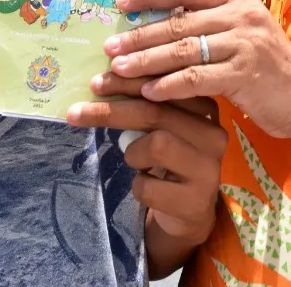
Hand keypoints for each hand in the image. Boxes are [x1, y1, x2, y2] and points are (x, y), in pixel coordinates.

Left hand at [68, 90, 226, 245]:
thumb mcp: (163, 128)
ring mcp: (208, 168)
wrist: (190, 211)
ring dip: (133, 155)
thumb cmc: (171, 160)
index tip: (95, 83)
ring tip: (137, 162)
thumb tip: (102, 79)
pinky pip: (149, 186)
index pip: (164, 86)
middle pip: (156, 112)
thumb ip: (147, 104)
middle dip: (110, 111)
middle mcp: (213, 134)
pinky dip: (138, 186)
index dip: (127, 82)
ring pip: (157, 145)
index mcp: (206, 108)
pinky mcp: (195, 200)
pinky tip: (147, 187)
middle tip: (76, 113)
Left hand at [104, 0, 290, 138]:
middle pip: (178, 22)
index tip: (121, 4)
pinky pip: (197, 78)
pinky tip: (149, 92)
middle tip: (110, 47)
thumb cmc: (266, 65)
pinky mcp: (244, 74)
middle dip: (139, 35)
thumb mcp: (241, 32)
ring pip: (183, 49)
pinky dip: (169, 85)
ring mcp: (244, 44)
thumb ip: (208, 22)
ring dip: (146, 60)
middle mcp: (240, 15)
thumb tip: (157, 21)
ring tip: (118, 70)